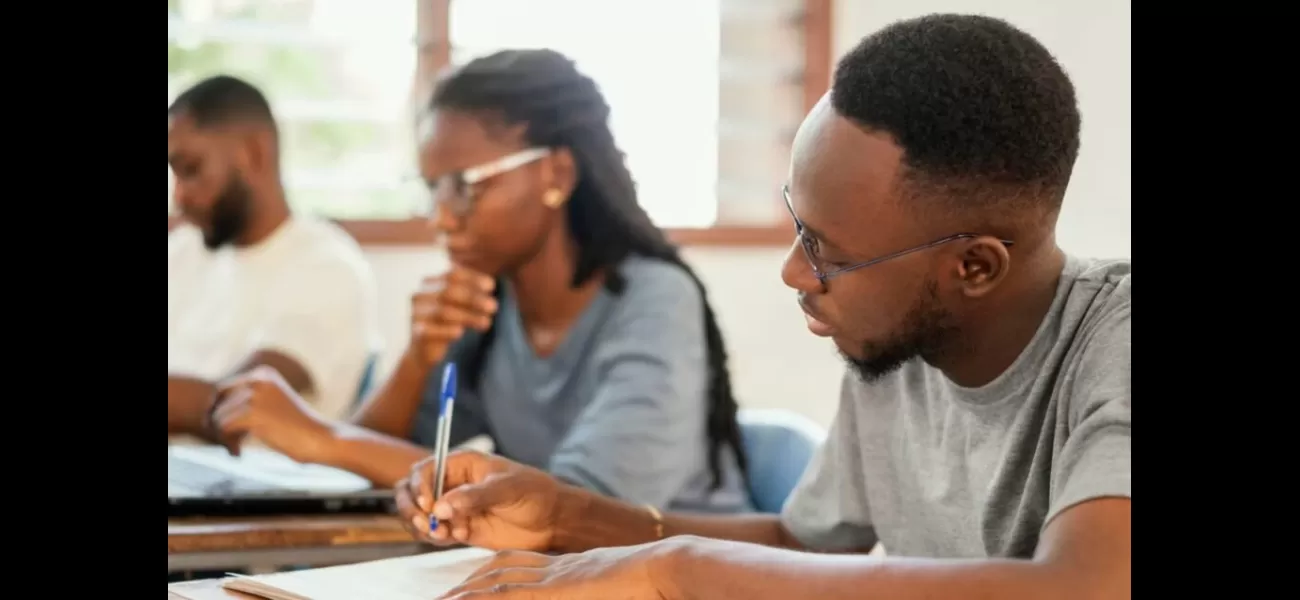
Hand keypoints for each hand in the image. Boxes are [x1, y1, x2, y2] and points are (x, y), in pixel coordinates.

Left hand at [210, 366, 335, 462]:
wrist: (320, 438)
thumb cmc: (298, 428)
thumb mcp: (273, 403)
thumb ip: (248, 401)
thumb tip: (210, 414)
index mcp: (264, 373)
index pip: (223, 390)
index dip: (220, 411)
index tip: (227, 430)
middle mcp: (258, 379)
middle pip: (217, 402)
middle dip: (217, 422)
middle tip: (228, 441)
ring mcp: (255, 395)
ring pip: (218, 418)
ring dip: (224, 437)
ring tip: (238, 449)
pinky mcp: (253, 414)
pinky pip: (223, 430)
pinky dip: (228, 444)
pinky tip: (239, 453)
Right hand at [394, 450, 561, 550]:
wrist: (551, 520)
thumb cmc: (534, 493)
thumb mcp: (507, 488)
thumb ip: (475, 496)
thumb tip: (443, 506)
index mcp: (461, 463)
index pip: (424, 470)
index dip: (419, 486)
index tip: (428, 505)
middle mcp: (451, 484)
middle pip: (410, 491)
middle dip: (412, 508)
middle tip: (428, 522)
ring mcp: (453, 507)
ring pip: (417, 515)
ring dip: (422, 526)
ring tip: (445, 534)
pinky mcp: (457, 528)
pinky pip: (432, 533)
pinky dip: (435, 538)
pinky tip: (457, 537)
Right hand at [410, 267, 498, 367]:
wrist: (424, 350)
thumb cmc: (446, 323)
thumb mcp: (459, 305)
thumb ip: (471, 293)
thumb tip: (489, 286)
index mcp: (432, 283)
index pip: (452, 275)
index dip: (473, 279)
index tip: (491, 286)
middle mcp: (421, 295)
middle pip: (449, 292)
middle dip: (474, 298)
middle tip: (493, 306)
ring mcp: (416, 313)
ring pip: (443, 312)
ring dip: (468, 316)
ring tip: (486, 322)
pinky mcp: (416, 332)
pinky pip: (430, 331)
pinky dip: (446, 331)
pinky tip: (460, 332)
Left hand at [437, 543, 684, 599]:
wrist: (664, 568)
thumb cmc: (651, 582)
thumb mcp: (612, 587)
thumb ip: (592, 589)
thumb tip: (589, 590)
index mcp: (568, 568)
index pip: (518, 564)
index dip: (490, 574)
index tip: (469, 584)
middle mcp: (555, 568)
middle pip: (498, 571)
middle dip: (466, 585)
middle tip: (440, 598)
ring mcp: (552, 578)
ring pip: (494, 584)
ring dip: (462, 595)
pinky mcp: (552, 592)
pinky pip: (505, 597)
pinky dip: (478, 599)